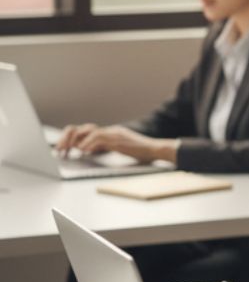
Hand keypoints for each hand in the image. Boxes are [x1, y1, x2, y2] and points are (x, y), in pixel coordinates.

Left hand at [60, 123, 175, 162]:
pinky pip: (99, 138)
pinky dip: (89, 144)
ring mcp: (113, 133)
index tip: (62, 147)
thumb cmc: (142, 152)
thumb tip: (86, 150)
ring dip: (74, 141)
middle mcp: (109, 130)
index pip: (85, 131)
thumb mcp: (119, 149)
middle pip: (82, 128)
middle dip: (68, 137)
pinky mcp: (118, 138)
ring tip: (66, 149)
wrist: (156, 150)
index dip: (71, 138)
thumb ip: (103, 147)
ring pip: (87, 131)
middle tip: (59, 148)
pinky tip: (82, 151)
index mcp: (109, 132)